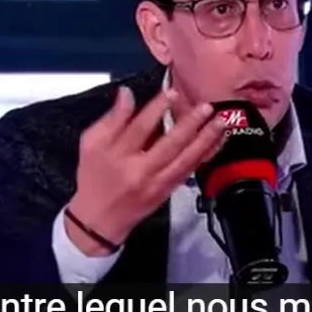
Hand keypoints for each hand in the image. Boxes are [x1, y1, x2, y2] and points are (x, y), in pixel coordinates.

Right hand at [66, 86, 227, 253]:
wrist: (98, 220)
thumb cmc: (93, 177)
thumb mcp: (91, 144)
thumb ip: (111, 119)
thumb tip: (127, 93)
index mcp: (118, 155)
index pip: (140, 127)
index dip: (157, 108)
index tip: (171, 91)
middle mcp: (140, 170)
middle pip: (169, 144)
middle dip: (190, 124)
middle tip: (206, 107)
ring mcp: (157, 183)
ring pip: (185, 159)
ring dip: (205, 140)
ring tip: (220, 122)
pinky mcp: (167, 192)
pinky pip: (189, 171)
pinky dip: (204, 156)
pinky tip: (216, 143)